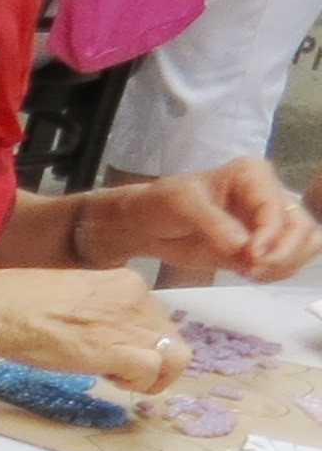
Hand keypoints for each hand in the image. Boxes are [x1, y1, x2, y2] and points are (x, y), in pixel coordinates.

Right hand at [0, 265, 187, 389]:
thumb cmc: (17, 305)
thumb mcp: (74, 298)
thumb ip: (101, 312)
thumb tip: (109, 337)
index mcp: (126, 282)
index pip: (159, 319)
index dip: (142, 343)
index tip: (117, 353)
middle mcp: (137, 297)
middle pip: (172, 339)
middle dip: (150, 361)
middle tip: (115, 370)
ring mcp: (129, 322)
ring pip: (174, 357)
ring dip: (149, 375)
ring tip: (115, 378)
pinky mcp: (116, 348)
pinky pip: (153, 371)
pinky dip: (138, 383)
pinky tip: (110, 380)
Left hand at [111, 161, 321, 284]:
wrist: (147, 224)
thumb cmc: (162, 204)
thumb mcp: (182, 206)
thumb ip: (214, 225)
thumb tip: (244, 249)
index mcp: (253, 175)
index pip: (276, 207)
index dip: (271, 235)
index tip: (252, 257)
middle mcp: (269, 195)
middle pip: (302, 227)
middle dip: (284, 253)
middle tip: (252, 271)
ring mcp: (269, 222)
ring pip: (304, 244)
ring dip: (284, 264)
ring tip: (250, 273)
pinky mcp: (262, 245)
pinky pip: (286, 261)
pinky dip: (276, 272)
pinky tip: (250, 275)